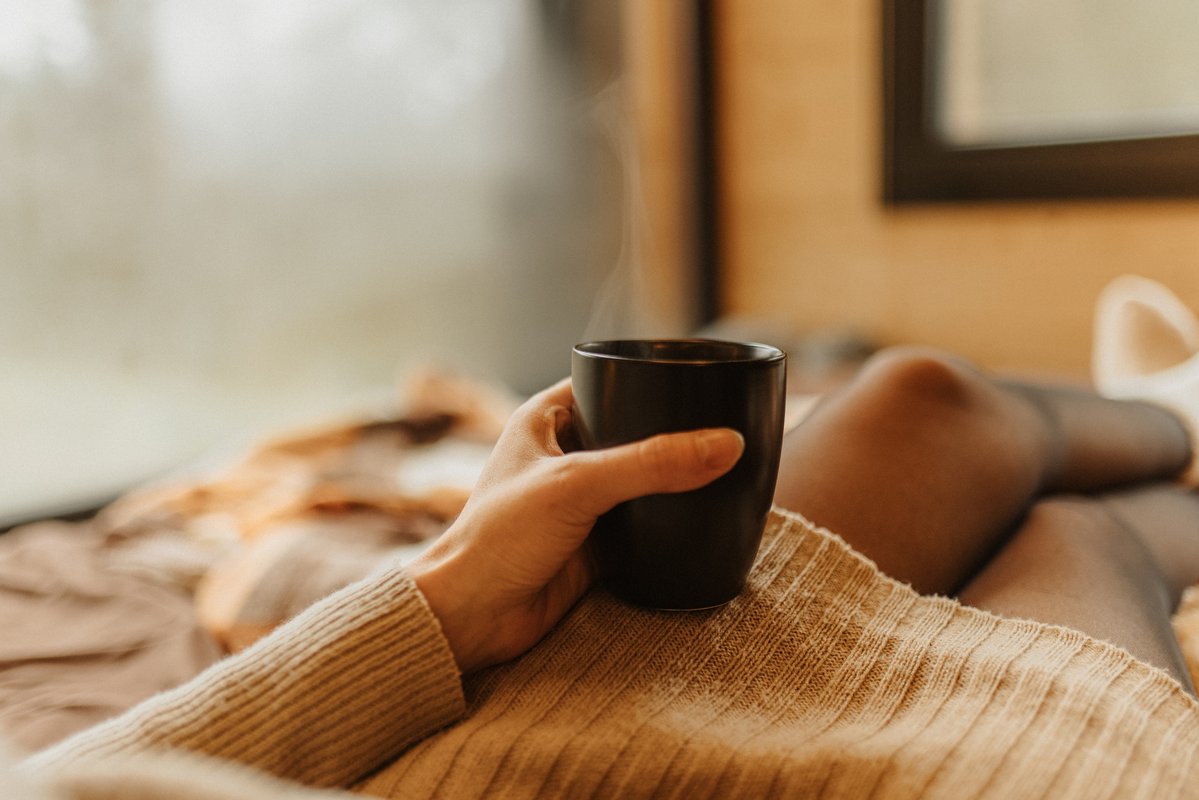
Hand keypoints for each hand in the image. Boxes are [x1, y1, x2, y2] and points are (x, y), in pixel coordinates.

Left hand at [408, 378, 744, 673]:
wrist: (472, 619)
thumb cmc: (498, 540)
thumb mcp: (576, 486)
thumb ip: (651, 463)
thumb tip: (726, 445)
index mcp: (546, 418)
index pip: (609, 381)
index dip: (651, 378)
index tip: (703, 379)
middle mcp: (564, 453)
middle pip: (634, 432)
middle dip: (675, 434)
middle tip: (729, 427)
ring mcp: (582, 501)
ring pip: (643, 480)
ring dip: (676, 481)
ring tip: (731, 468)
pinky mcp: (596, 543)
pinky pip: (645, 524)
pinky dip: (671, 522)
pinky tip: (707, 517)